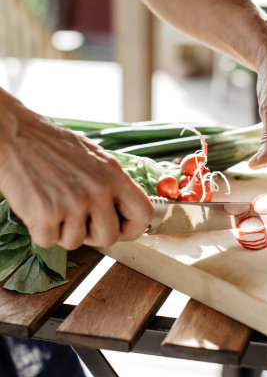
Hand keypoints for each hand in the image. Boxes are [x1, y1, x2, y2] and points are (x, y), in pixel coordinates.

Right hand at [0, 90, 152, 249]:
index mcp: (113, 174)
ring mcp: (73, 203)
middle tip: (77, 219)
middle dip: (92, 234)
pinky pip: (49, 242)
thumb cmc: (50, 143)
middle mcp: (98, 189)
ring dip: (62, 231)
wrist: (13, 134)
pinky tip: (36, 207)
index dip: (133, 228)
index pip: (142, 214)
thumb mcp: (93, 156)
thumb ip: (110, 182)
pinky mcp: (46, 215)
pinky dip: (40, 231)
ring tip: (53, 204)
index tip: (121, 229)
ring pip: (75, 242)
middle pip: (109, 237)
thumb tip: (124, 209)